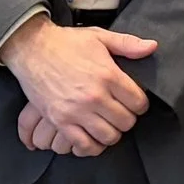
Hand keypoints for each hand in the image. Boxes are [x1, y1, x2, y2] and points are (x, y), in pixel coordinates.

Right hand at [0, 15, 158, 154]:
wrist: (31, 48)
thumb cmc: (65, 43)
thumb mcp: (99, 37)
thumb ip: (127, 44)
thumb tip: (152, 47)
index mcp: (108, 75)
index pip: (138, 102)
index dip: (139, 104)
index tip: (132, 102)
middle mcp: (94, 96)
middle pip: (126, 122)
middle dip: (126, 118)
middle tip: (119, 112)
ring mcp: (76, 111)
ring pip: (108, 137)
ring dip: (111, 133)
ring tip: (106, 124)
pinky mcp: (60, 121)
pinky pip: (83, 145)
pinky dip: (91, 146)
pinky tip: (92, 137)